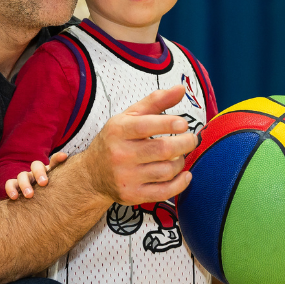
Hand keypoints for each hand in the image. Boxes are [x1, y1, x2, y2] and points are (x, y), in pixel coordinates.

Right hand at [5, 152, 69, 199]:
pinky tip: (14, 197)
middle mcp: (36, 172)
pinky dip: (10, 189)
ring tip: (29, 195)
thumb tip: (73, 169)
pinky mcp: (14, 187)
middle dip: (39, 172)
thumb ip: (65, 181)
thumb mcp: (58, 188)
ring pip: (22, 175)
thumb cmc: (50, 196)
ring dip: (25, 184)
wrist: (35, 206)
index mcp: (49, 172)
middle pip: (36, 165)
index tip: (64, 157)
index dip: (58, 158)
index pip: (53, 162)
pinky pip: (10, 184)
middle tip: (44, 183)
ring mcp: (24, 179)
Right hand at [81, 85, 196, 205]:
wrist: (92, 174)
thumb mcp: (129, 117)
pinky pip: (164, 192)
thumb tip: (181, 88)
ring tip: (180, 156)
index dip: (168, 124)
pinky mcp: (132, 195)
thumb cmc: (116, 140)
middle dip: (185, 143)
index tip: (184, 124)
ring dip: (181, 162)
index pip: (146, 126)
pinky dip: (181, 183)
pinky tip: (185, 174)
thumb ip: (156, 102)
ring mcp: (126, 177)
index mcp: (118, 130)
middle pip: (162, 150)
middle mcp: (120, 154)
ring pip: (166, 170)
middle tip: (192, 139)